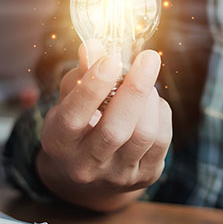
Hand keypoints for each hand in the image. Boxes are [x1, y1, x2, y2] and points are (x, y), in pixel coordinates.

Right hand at [36, 47, 172, 211]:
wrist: (87, 178)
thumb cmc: (76, 127)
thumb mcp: (68, 101)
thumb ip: (81, 75)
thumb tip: (95, 46)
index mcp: (59, 143)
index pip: (74, 117)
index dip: (93, 88)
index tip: (111, 60)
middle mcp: (86, 165)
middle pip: (115, 131)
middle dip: (135, 90)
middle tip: (148, 58)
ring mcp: (117, 176)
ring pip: (143, 135)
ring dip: (150, 100)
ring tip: (145, 79)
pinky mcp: (145, 177)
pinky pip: (162, 141)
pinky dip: (161, 113)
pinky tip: (152, 103)